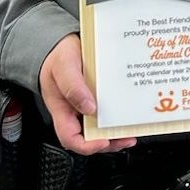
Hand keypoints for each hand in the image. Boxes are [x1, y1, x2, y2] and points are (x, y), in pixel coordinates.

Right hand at [38, 34, 136, 154]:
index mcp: (62, 110)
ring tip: (131, 132)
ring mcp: (85, 107)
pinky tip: (127, 115)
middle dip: (109, 142)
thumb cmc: (57, 56)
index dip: (87, 145)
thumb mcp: (63, 66)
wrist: (60, 44)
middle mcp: (74, 112)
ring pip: (99, 128)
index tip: (104, 141)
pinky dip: (117, 117)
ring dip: (115, 132)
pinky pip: (105, 113)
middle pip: (89, 138)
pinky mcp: (95, 98)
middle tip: (127, 138)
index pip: (70, 138)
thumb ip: (73, 87)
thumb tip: (89, 107)